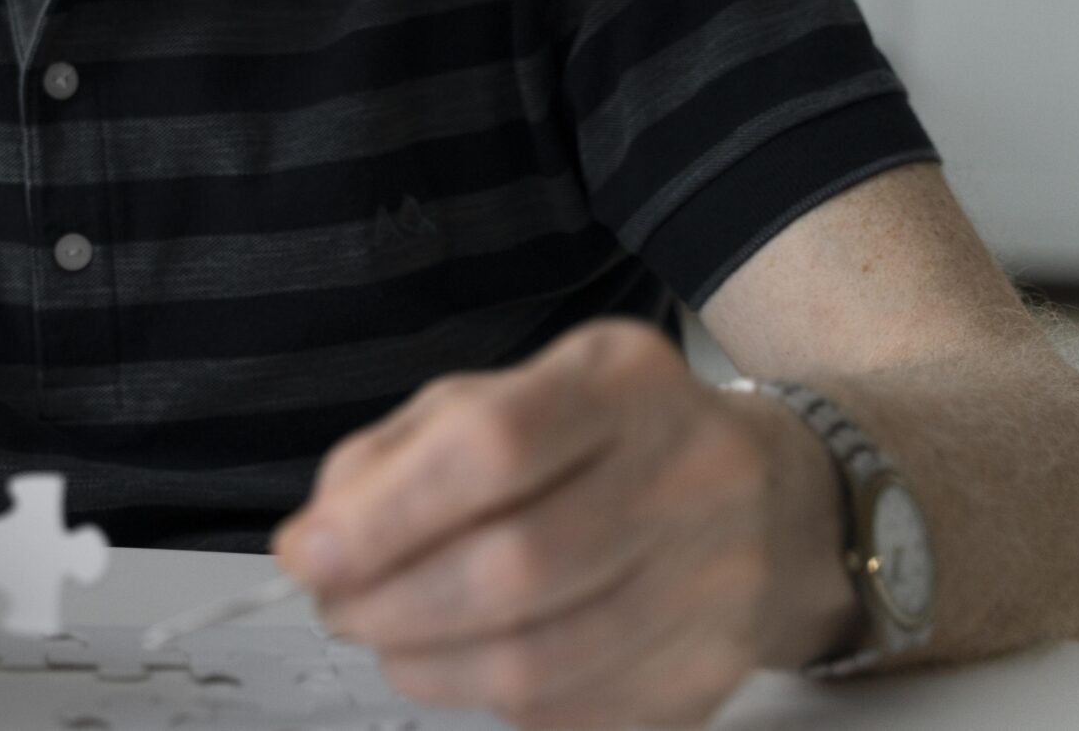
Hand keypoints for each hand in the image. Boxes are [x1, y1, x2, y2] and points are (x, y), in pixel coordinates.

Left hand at [272, 321, 862, 727]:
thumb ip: (395, 457)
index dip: (385, 515)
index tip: (306, 554)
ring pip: (539, 664)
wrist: (772, 499)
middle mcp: (691, 474)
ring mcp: (717, 583)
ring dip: (427, 666)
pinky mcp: (712, 674)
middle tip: (336, 607)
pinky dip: (492, 701)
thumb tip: (316, 546)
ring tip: (386, 640)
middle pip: (516, 569)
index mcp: (622, 381)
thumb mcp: (500, 398)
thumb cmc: (599, 442)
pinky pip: (572, 713)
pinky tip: (467, 663)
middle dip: (392, 603)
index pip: (493, 448)